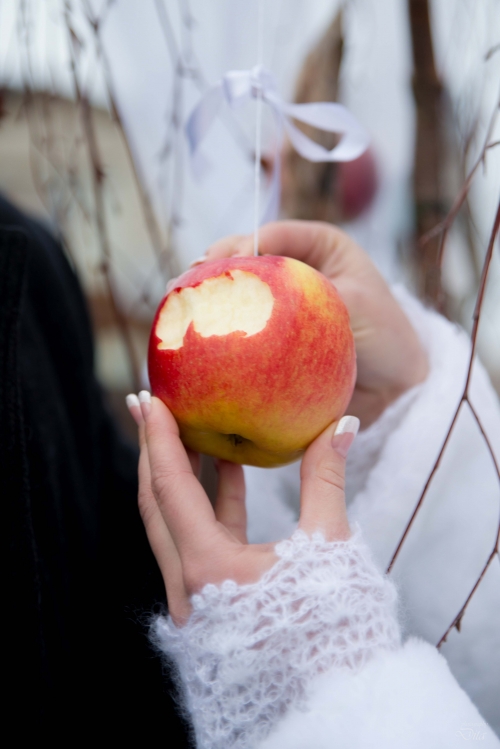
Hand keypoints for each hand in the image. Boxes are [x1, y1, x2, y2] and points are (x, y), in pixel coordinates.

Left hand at [126, 392, 357, 625]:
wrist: (332, 700)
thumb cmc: (331, 627)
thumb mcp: (328, 547)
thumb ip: (327, 480)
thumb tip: (343, 424)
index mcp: (208, 569)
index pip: (169, 487)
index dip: (159, 438)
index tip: (149, 398)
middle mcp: (187, 585)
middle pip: (155, 503)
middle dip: (152, 451)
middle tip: (148, 405)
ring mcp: (195, 597)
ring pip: (171, 524)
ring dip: (178, 476)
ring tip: (189, 431)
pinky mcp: (211, 600)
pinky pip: (197, 541)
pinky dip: (208, 504)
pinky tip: (228, 473)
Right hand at [197, 221, 427, 427]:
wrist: (400, 387)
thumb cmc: (390, 336)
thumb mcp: (357, 302)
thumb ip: (312, 291)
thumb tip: (261, 285)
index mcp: (318, 247)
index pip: (270, 235)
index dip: (239, 243)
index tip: (219, 262)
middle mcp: (294, 274)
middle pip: (244, 262)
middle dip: (212, 269)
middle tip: (187, 280)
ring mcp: (280, 309)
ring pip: (238, 296)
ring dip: (209, 300)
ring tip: (179, 304)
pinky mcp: (272, 341)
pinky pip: (243, 333)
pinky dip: (222, 335)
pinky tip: (198, 341)